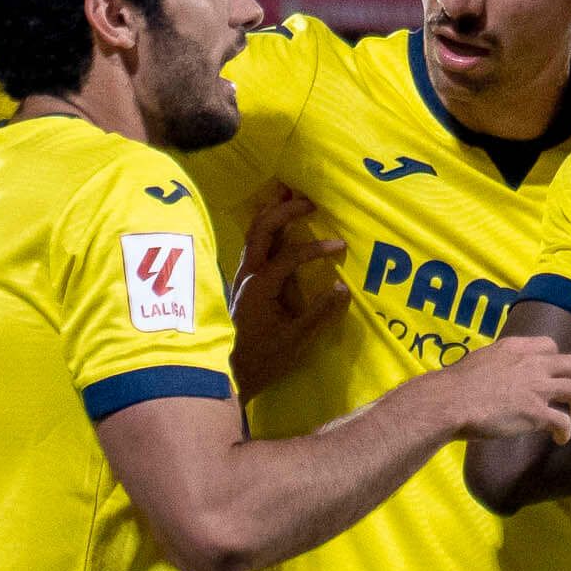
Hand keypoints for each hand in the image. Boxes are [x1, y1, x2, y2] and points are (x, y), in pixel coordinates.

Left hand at [229, 184, 349, 398]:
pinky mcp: (243, 281)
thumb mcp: (295, 340)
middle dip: (286, 209)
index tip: (341, 245)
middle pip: (262, 228)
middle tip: (311, 200)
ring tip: (290, 196)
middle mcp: (247, 274)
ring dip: (272, 212)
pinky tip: (277, 224)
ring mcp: (241, 275)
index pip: (291, 255)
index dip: (317, 248)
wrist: (226, 374)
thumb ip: (320, 313)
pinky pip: (253, 244)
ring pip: (253, 232)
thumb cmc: (261, 359)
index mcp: (260, 286)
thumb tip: (344, 288)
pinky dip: (266, 228)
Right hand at [432, 335, 570, 441]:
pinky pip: (563, 421)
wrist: (450, 402)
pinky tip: (561, 439)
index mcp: (516, 348)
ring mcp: (537, 388)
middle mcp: (532, 363)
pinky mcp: (536, 413)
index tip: (554, 373)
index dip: (556, 360)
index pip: (549, 345)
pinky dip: (566, 431)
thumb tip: (496, 373)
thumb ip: (497, 363)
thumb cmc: (455, 384)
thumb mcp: (480, 360)